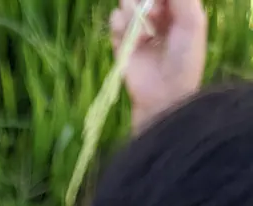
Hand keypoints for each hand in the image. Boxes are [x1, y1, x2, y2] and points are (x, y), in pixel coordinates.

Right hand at [111, 0, 206, 130]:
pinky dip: (122, 26)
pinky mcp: (120, 41)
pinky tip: (136, 42)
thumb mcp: (193, 21)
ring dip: (134, 13)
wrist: (164, 95)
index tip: (163, 4)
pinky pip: (114, 19)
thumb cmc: (184, 59)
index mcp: (175, 8)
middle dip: (146, 0)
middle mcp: (155, 14)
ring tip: (146, 34)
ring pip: (125, 1)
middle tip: (155, 15)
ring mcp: (136, 27)